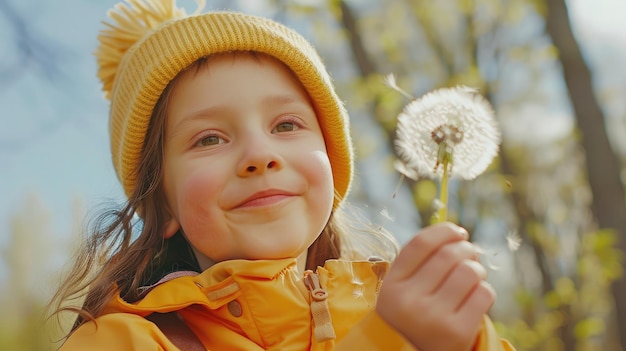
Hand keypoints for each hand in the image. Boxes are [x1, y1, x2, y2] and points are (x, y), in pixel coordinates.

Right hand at [376, 222, 494, 350]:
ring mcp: (434, 318)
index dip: (444, 231)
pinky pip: (484, 294)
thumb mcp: (401, 290)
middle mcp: (410, 300)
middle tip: (470, 253)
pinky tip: (477, 295)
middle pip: (449, 255)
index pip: (421, 244)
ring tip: (474, 275)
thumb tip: (455, 233)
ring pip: (469, 272)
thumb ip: (419, 264)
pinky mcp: (458, 333)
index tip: (458, 231)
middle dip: (466, 248)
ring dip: (478, 269)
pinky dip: (485, 289)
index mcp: (393, 285)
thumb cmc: (410, 316)